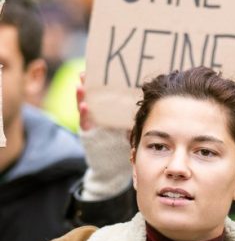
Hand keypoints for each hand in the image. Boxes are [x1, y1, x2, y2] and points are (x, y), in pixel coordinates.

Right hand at [76, 72, 132, 200]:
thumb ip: (128, 116)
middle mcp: (97, 118)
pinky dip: (84, 114)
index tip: (102, 71)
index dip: (103, 85)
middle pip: (93, 98)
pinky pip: (85, 123)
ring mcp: (91, 126)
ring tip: (81, 85)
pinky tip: (85, 105)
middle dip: (89, 85)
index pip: (105, 96)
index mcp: (108, 114)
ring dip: (82, 96)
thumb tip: (148, 101)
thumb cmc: (122, 146)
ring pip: (85, 108)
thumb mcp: (127, 128)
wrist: (111, 169)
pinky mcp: (88, 135)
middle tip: (86, 73)